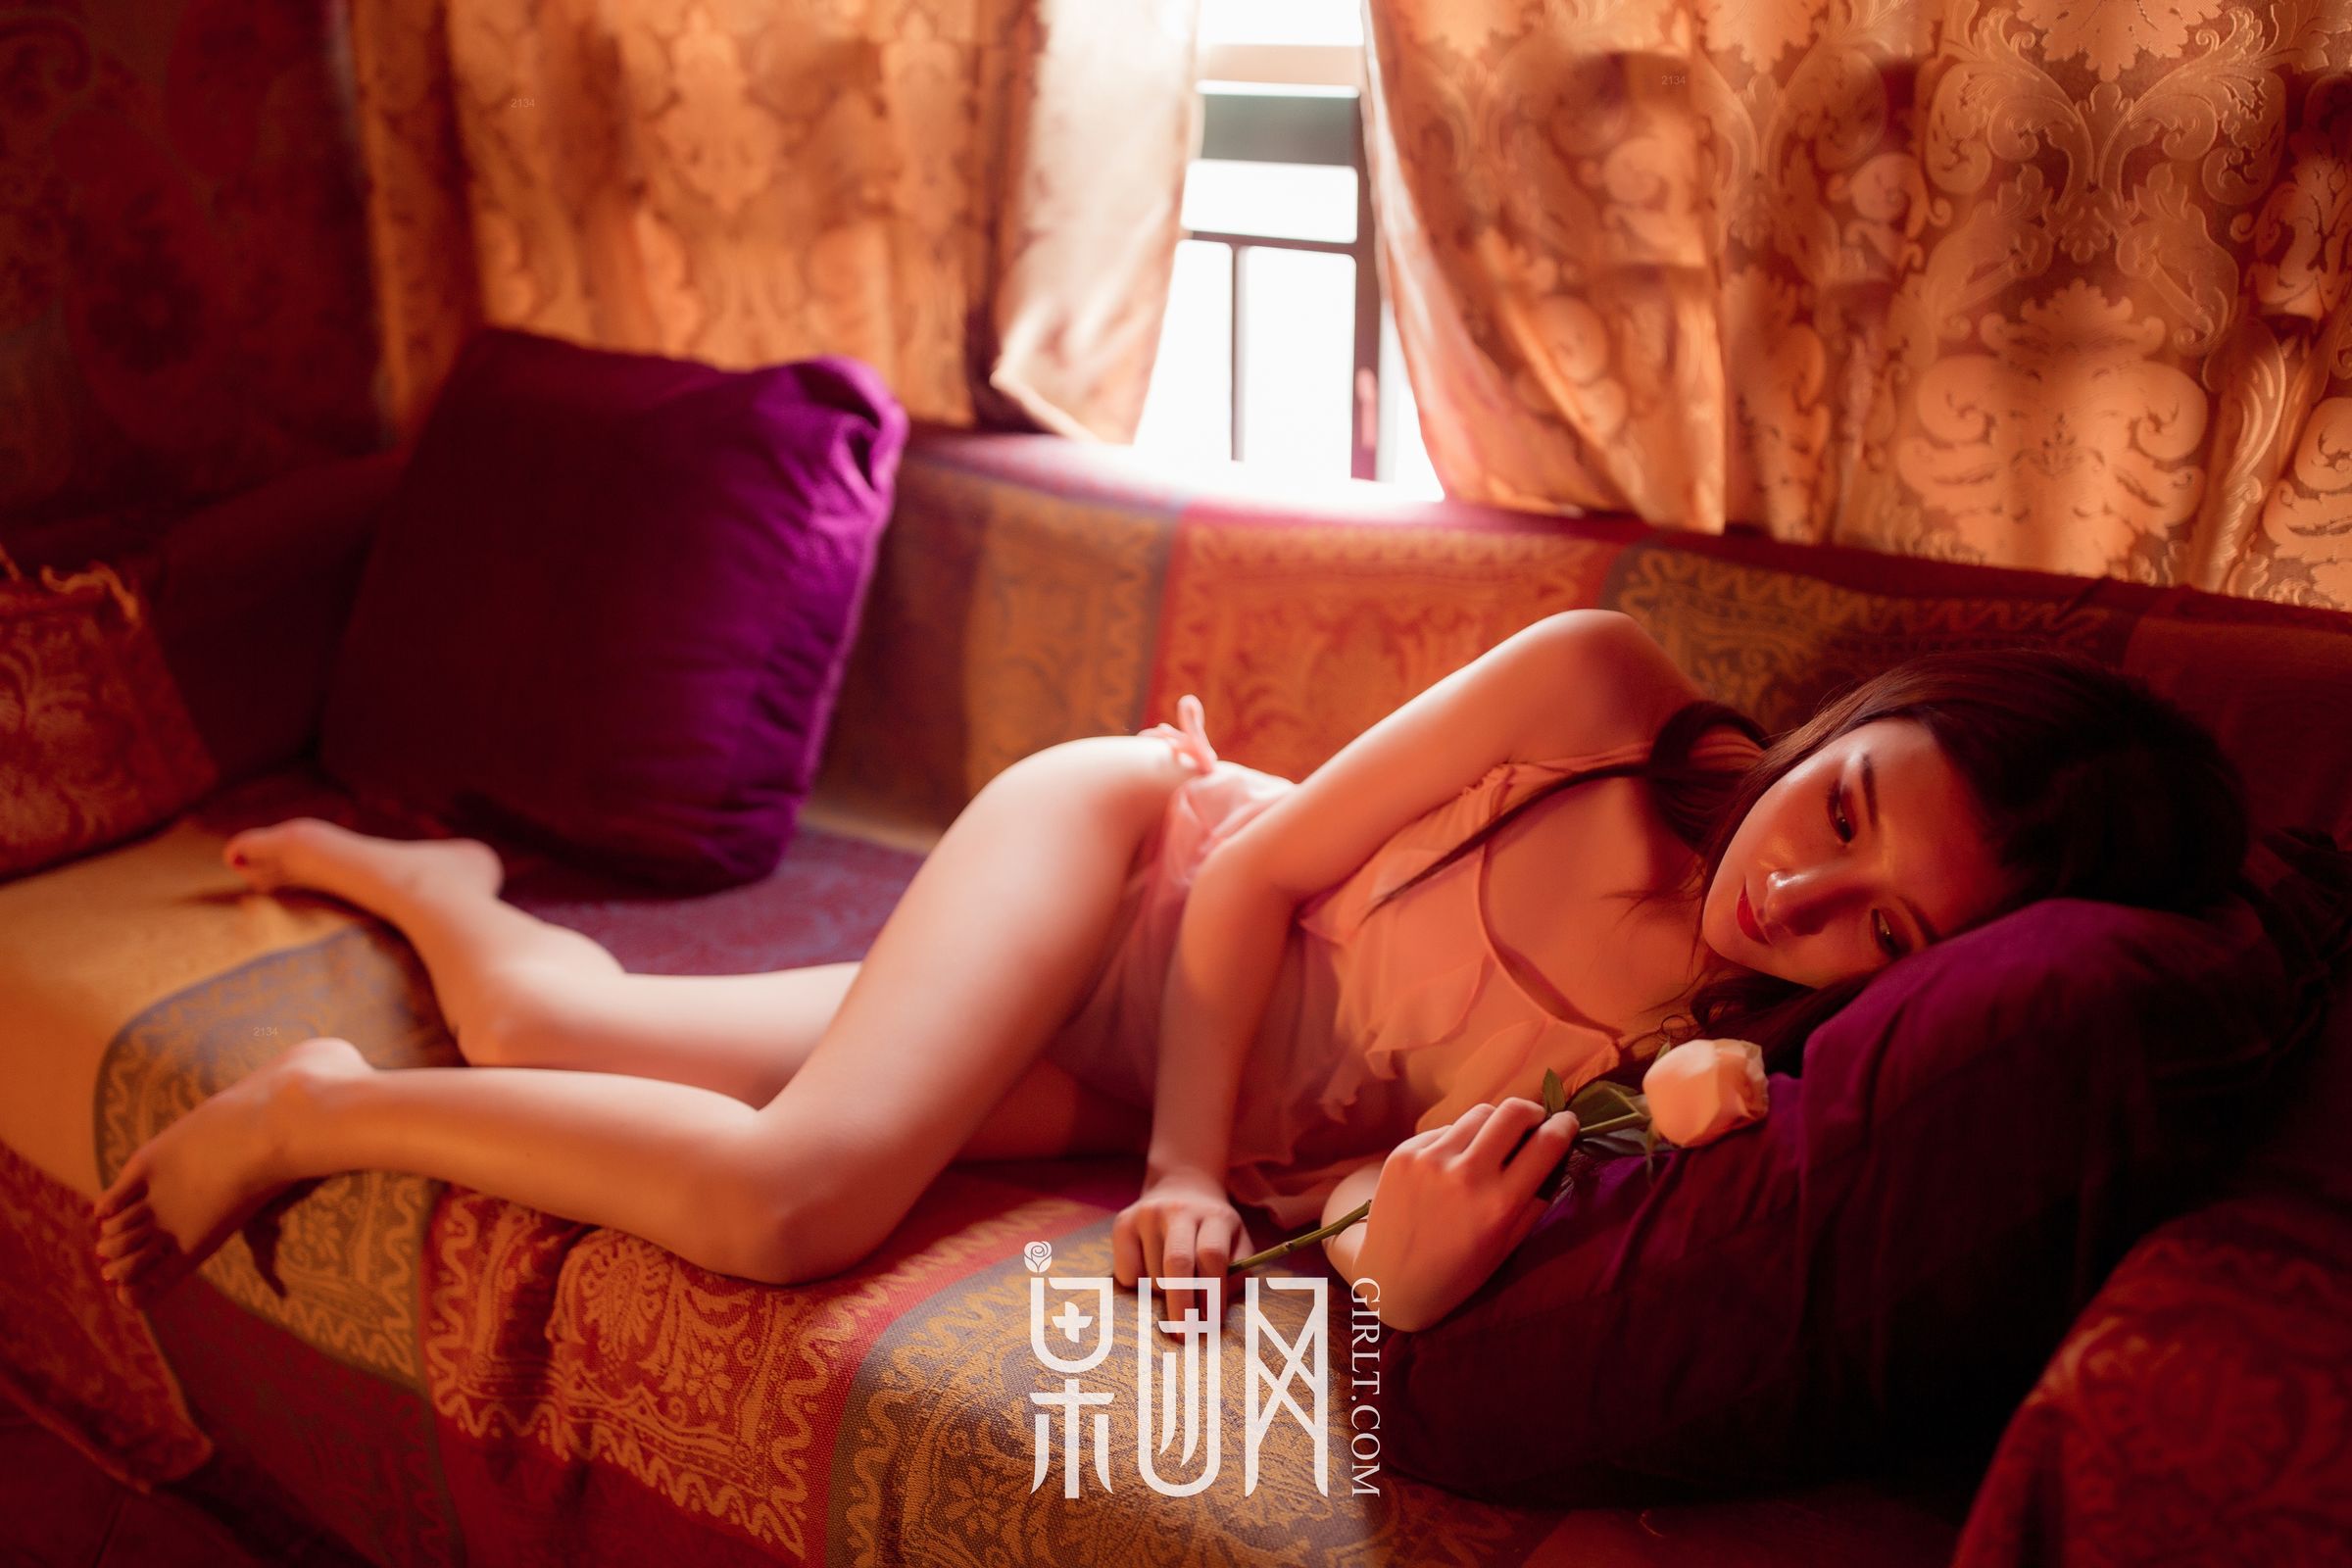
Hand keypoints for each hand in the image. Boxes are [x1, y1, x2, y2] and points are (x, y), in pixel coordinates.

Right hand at [1112, 1168, 1257, 1330]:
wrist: (1182, 1187)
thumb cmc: (1213, 1229)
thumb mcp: (1237, 1243)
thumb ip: (1238, 1274)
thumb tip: (1217, 1308)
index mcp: (1215, 1216)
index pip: (1211, 1256)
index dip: (1211, 1292)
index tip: (1211, 1322)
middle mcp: (1179, 1211)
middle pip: (1177, 1263)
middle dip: (1181, 1305)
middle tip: (1183, 1337)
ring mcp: (1148, 1214)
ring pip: (1152, 1274)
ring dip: (1163, 1296)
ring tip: (1173, 1287)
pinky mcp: (1123, 1222)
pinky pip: (1127, 1274)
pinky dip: (1138, 1289)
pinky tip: (1150, 1274)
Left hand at [1350, 1098, 1576, 1331]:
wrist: (1390, 1279)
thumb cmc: (1459, 1271)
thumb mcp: (1508, 1245)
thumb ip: (1537, 1200)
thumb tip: (1560, 1154)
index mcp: (1500, 1204)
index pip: (1547, 1144)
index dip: (1565, 1126)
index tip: (1568, 1122)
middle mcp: (1466, 1175)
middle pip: (1513, 1111)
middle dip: (1532, 1112)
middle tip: (1533, 1124)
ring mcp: (1431, 1160)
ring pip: (1479, 1113)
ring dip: (1493, 1125)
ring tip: (1488, 1149)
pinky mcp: (1404, 1153)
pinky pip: (1445, 1130)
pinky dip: (1457, 1141)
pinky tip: (1450, 1168)